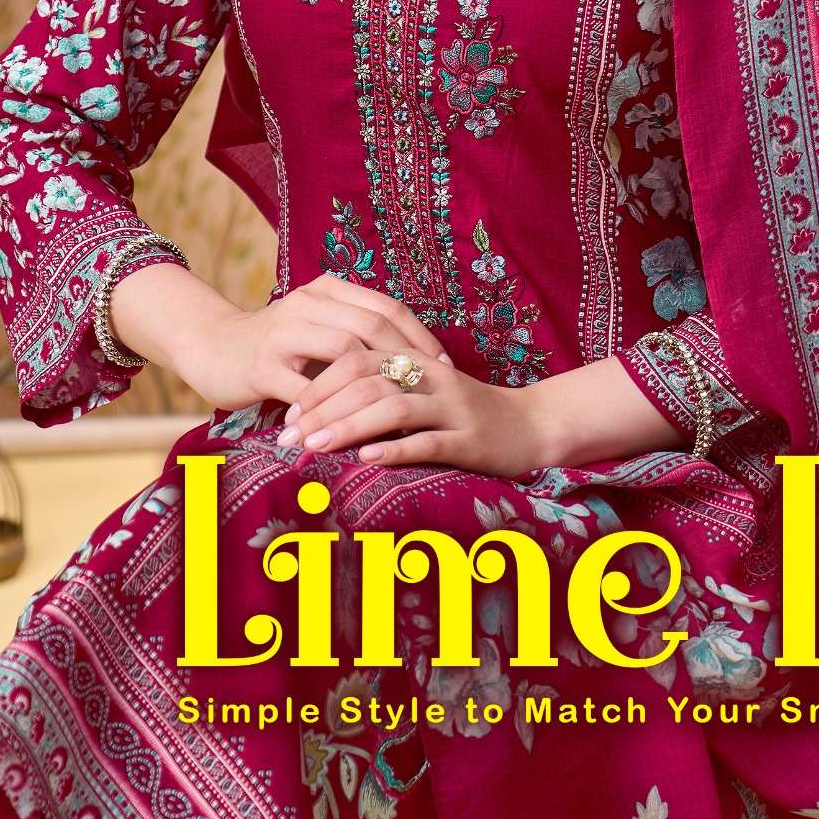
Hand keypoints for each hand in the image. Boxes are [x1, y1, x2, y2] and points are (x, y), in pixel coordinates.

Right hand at [172, 270, 448, 416]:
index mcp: (327, 290)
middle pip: (373, 326)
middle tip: (430, 390)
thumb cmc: (275, 345)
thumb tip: (412, 364)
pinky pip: (306, 391)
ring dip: (375, 386)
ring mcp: (284, 334)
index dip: (419, 336)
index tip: (445, 365)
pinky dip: (332, 413)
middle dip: (407, 360)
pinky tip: (353, 431)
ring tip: (400, 411)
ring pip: (345, 354)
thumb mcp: (317, 328)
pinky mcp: (262, 367)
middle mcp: (308, 304)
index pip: (387, 307)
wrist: (210, 346)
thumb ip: (354, 335)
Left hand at [279, 339, 546, 477]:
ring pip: (394, 408)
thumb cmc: (466, 414)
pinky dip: (395, 449)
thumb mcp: (424, 393)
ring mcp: (452, 408)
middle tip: (287, 438)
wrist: (532, 425)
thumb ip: (383, 391)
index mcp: (416, 361)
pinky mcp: (470, 439)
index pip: (357, 359)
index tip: (287, 415)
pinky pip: (429, 441)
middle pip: (368, 380)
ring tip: (314, 447)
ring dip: (349, 426)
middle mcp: (432, 378)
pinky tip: (367, 459)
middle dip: (323, 407)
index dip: (318, 384)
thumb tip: (323, 410)